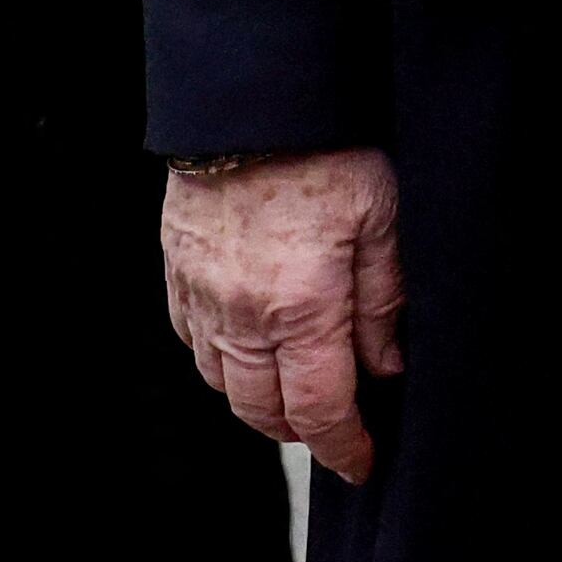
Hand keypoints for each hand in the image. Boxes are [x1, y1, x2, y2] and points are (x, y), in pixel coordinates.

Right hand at [161, 148, 406, 481]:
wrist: (247, 99)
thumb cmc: (324, 149)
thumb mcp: (382, 217)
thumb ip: (383, 300)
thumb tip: (385, 366)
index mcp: (302, 307)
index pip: (320, 409)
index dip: (343, 447)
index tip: (360, 461)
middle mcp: (243, 315)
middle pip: (264, 411)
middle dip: (302, 431)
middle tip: (333, 424)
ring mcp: (202, 297)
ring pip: (223, 384)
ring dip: (258, 400)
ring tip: (292, 386)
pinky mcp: (176, 273)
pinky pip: (192, 343)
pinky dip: (220, 360)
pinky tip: (246, 345)